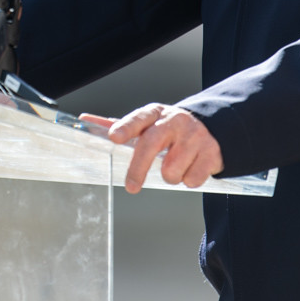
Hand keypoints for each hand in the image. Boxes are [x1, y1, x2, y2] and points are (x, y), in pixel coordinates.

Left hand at [84, 104, 223, 193]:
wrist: (213, 129)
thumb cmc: (171, 129)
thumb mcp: (148, 123)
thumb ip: (120, 124)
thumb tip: (86, 119)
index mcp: (156, 113)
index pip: (138, 118)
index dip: (126, 127)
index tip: (114, 137)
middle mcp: (175, 122)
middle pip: (151, 145)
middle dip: (138, 168)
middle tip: (131, 186)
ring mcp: (195, 136)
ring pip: (171, 170)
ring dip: (170, 176)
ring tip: (175, 166)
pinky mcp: (211, 153)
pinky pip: (191, 179)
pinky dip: (188, 180)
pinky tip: (191, 167)